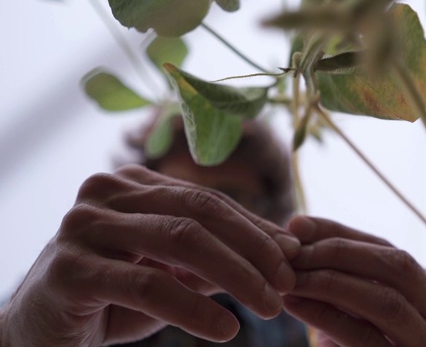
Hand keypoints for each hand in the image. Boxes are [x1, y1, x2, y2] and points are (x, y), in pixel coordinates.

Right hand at [0, 165, 300, 345]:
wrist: (40, 331)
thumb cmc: (111, 298)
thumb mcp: (170, 272)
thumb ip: (215, 259)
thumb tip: (280, 253)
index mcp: (132, 185)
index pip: (208, 201)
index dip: (256, 227)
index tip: (294, 255)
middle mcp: (106, 193)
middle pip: (199, 213)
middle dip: (253, 248)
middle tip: (288, 281)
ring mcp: (84, 226)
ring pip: (179, 240)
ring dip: (235, 275)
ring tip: (269, 305)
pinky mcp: (70, 268)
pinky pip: (148, 284)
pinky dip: (194, 309)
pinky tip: (226, 329)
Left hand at [282, 217, 425, 346]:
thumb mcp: (356, 309)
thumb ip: (338, 273)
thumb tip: (296, 227)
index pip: (387, 249)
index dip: (339, 232)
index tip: (296, 224)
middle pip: (395, 265)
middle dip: (337, 250)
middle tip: (291, 247)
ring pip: (386, 300)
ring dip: (329, 281)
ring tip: (288, 274)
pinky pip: (366, 336)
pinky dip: (326, 316)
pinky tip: (294, 304)